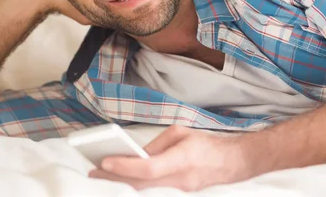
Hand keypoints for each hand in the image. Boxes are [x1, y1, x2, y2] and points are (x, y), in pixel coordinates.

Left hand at [88, 125, 252, 190]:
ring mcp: (180, 191)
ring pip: (145, 191)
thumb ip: (156, 145)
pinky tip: (122, 183)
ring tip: (102, 177)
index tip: (105, 161)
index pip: (149, 167)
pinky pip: (153, 192)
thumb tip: (136, 155)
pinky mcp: (180, 195)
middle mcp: (180, 179)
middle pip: (141, 185)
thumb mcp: (180, 133)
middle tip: (93, 172)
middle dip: (114, 179)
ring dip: (122, 185)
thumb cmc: (206, 144)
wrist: (232, 163)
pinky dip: (136, 187)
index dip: (125, 166)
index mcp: (182, 158)